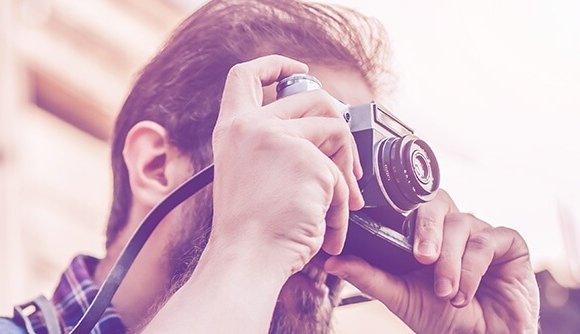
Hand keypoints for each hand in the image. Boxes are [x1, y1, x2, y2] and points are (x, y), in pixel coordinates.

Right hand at [142, 55, 365, 332]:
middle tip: (346, 166)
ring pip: (337, 131)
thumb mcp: (248, 173)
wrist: (247, 259)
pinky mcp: (309, 160)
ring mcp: (281, 139)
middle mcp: (252, 126)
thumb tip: (324, 129)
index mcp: (232, 129)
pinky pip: (343, 176)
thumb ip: (272, 145)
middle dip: (339, 130)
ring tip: (338, 207)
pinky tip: (328, 229)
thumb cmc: (249, 231)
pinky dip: (341, 207)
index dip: (275, 64)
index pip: (246, 75)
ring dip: (345, 172)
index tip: (298, 69)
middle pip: (314, 97)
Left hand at [324, 191, 540, 332]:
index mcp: (427, 233)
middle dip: (427, 230)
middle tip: (421, 259)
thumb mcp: (400, 297)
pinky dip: (474, 268)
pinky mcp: (509, 243)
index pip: (412, 205)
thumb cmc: (444, 318)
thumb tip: (332, 262)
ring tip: (446, 293)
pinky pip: (489, 240)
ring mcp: (482, 232)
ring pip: (462, 226)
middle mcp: (454, 227)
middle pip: (437, 204)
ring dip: (451, 262)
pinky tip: (464, 292)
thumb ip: (368, 277)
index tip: (383, 225)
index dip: (400, 209)